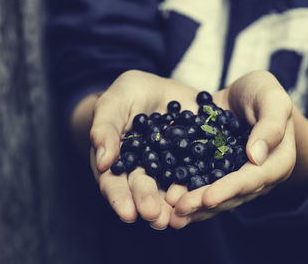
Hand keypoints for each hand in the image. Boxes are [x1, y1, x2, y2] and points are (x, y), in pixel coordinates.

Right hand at [90, 70, 199, 228]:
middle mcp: (143, 171)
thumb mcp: (113, 103)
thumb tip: (103, 161)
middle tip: (155, 217)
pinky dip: (200, 184)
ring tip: (177, 218)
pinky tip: (204, 196)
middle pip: (144, 189)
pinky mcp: (193, 159)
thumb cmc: (127, 94)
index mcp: (119, 162)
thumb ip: (105, 129)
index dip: (120, 198)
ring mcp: (169, 167)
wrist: (158, 89)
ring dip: (173, 205)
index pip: (114, 183)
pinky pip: (197, 172)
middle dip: (148, 203)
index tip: (127, 212)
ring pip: (169, 188)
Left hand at [166, 70, 297, 227]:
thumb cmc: (263, 92)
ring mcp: (236, 176)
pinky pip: (202, 185)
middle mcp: (258, 176)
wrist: (244, 94)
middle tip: (179, 210)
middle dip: (204, 203)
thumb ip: (271, 125)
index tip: (207, 197)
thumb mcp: (272, 98)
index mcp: (278, 162)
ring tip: (171, 213)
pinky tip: (168, 201)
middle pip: (232, 195)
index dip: (230, 190)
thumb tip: (256, 156)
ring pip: (216, 196)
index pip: (253, 180)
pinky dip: (187, 193)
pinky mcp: (217, 171)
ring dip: (194, 206)